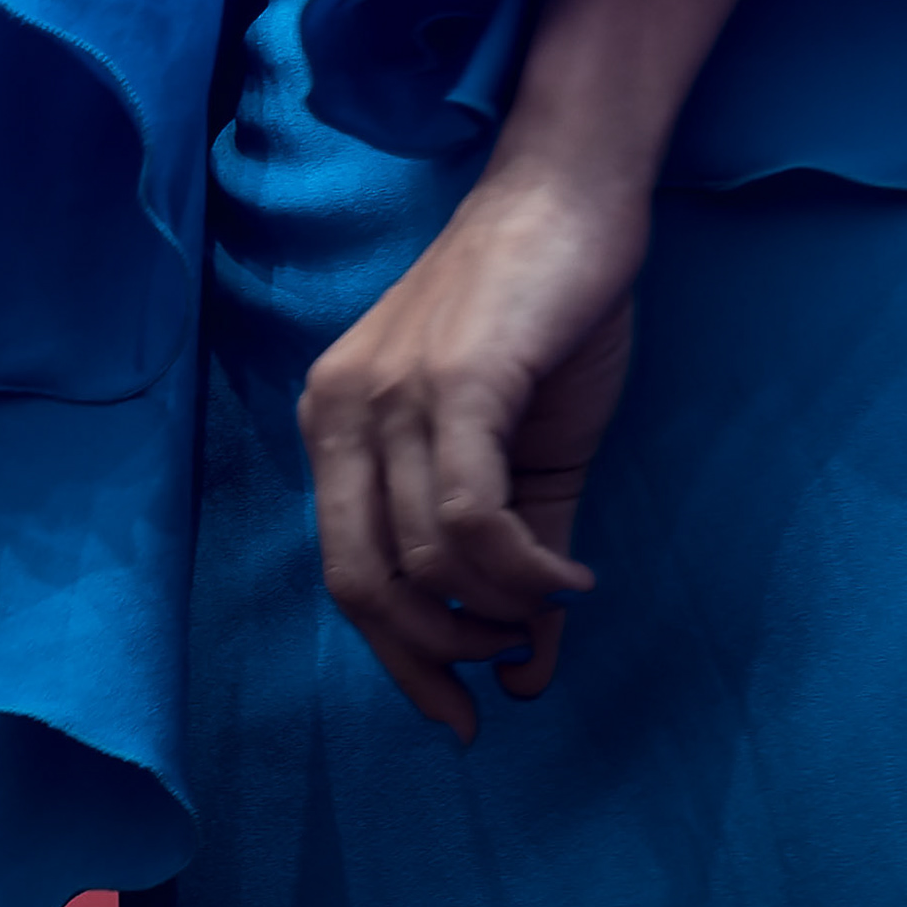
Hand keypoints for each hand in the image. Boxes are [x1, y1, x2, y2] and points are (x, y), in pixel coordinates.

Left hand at [297, 156, 648, 745]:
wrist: (571, 193)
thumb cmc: (543, 313)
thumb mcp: (519, 452)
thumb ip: (511, 560)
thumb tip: (522, 674)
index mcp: (335, 422)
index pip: (343, 573)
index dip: (397, 658)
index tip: (455, 712)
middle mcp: (341, 409)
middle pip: (362, 583)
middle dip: (431, 657)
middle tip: (500, 679)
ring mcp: (391, 392)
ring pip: (427, 560)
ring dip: (497, 611)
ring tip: (550, 605)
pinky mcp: (454, 381)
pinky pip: (473, 518)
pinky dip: (524, 573)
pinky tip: (568, 582)